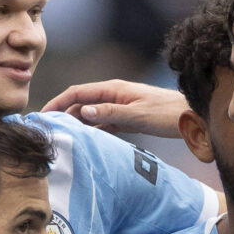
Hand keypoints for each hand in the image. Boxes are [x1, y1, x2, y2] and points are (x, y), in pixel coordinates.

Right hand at [42, 80, 187, 138]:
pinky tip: (85, 143)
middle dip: (63, 115)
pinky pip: (102, 125)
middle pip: (80, 104)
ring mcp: (118, 107)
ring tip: (62, 139)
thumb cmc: (166, 113)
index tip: (43, 115)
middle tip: (48, 132)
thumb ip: (110, 113)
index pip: (77, 93)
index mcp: (112, 90)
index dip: (57, 102)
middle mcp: (113, 96)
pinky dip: (92, 132)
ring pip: (90, 116)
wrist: (190, 116)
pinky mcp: (125, 119)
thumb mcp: (136, 114)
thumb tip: (82, 111)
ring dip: (76, 126)